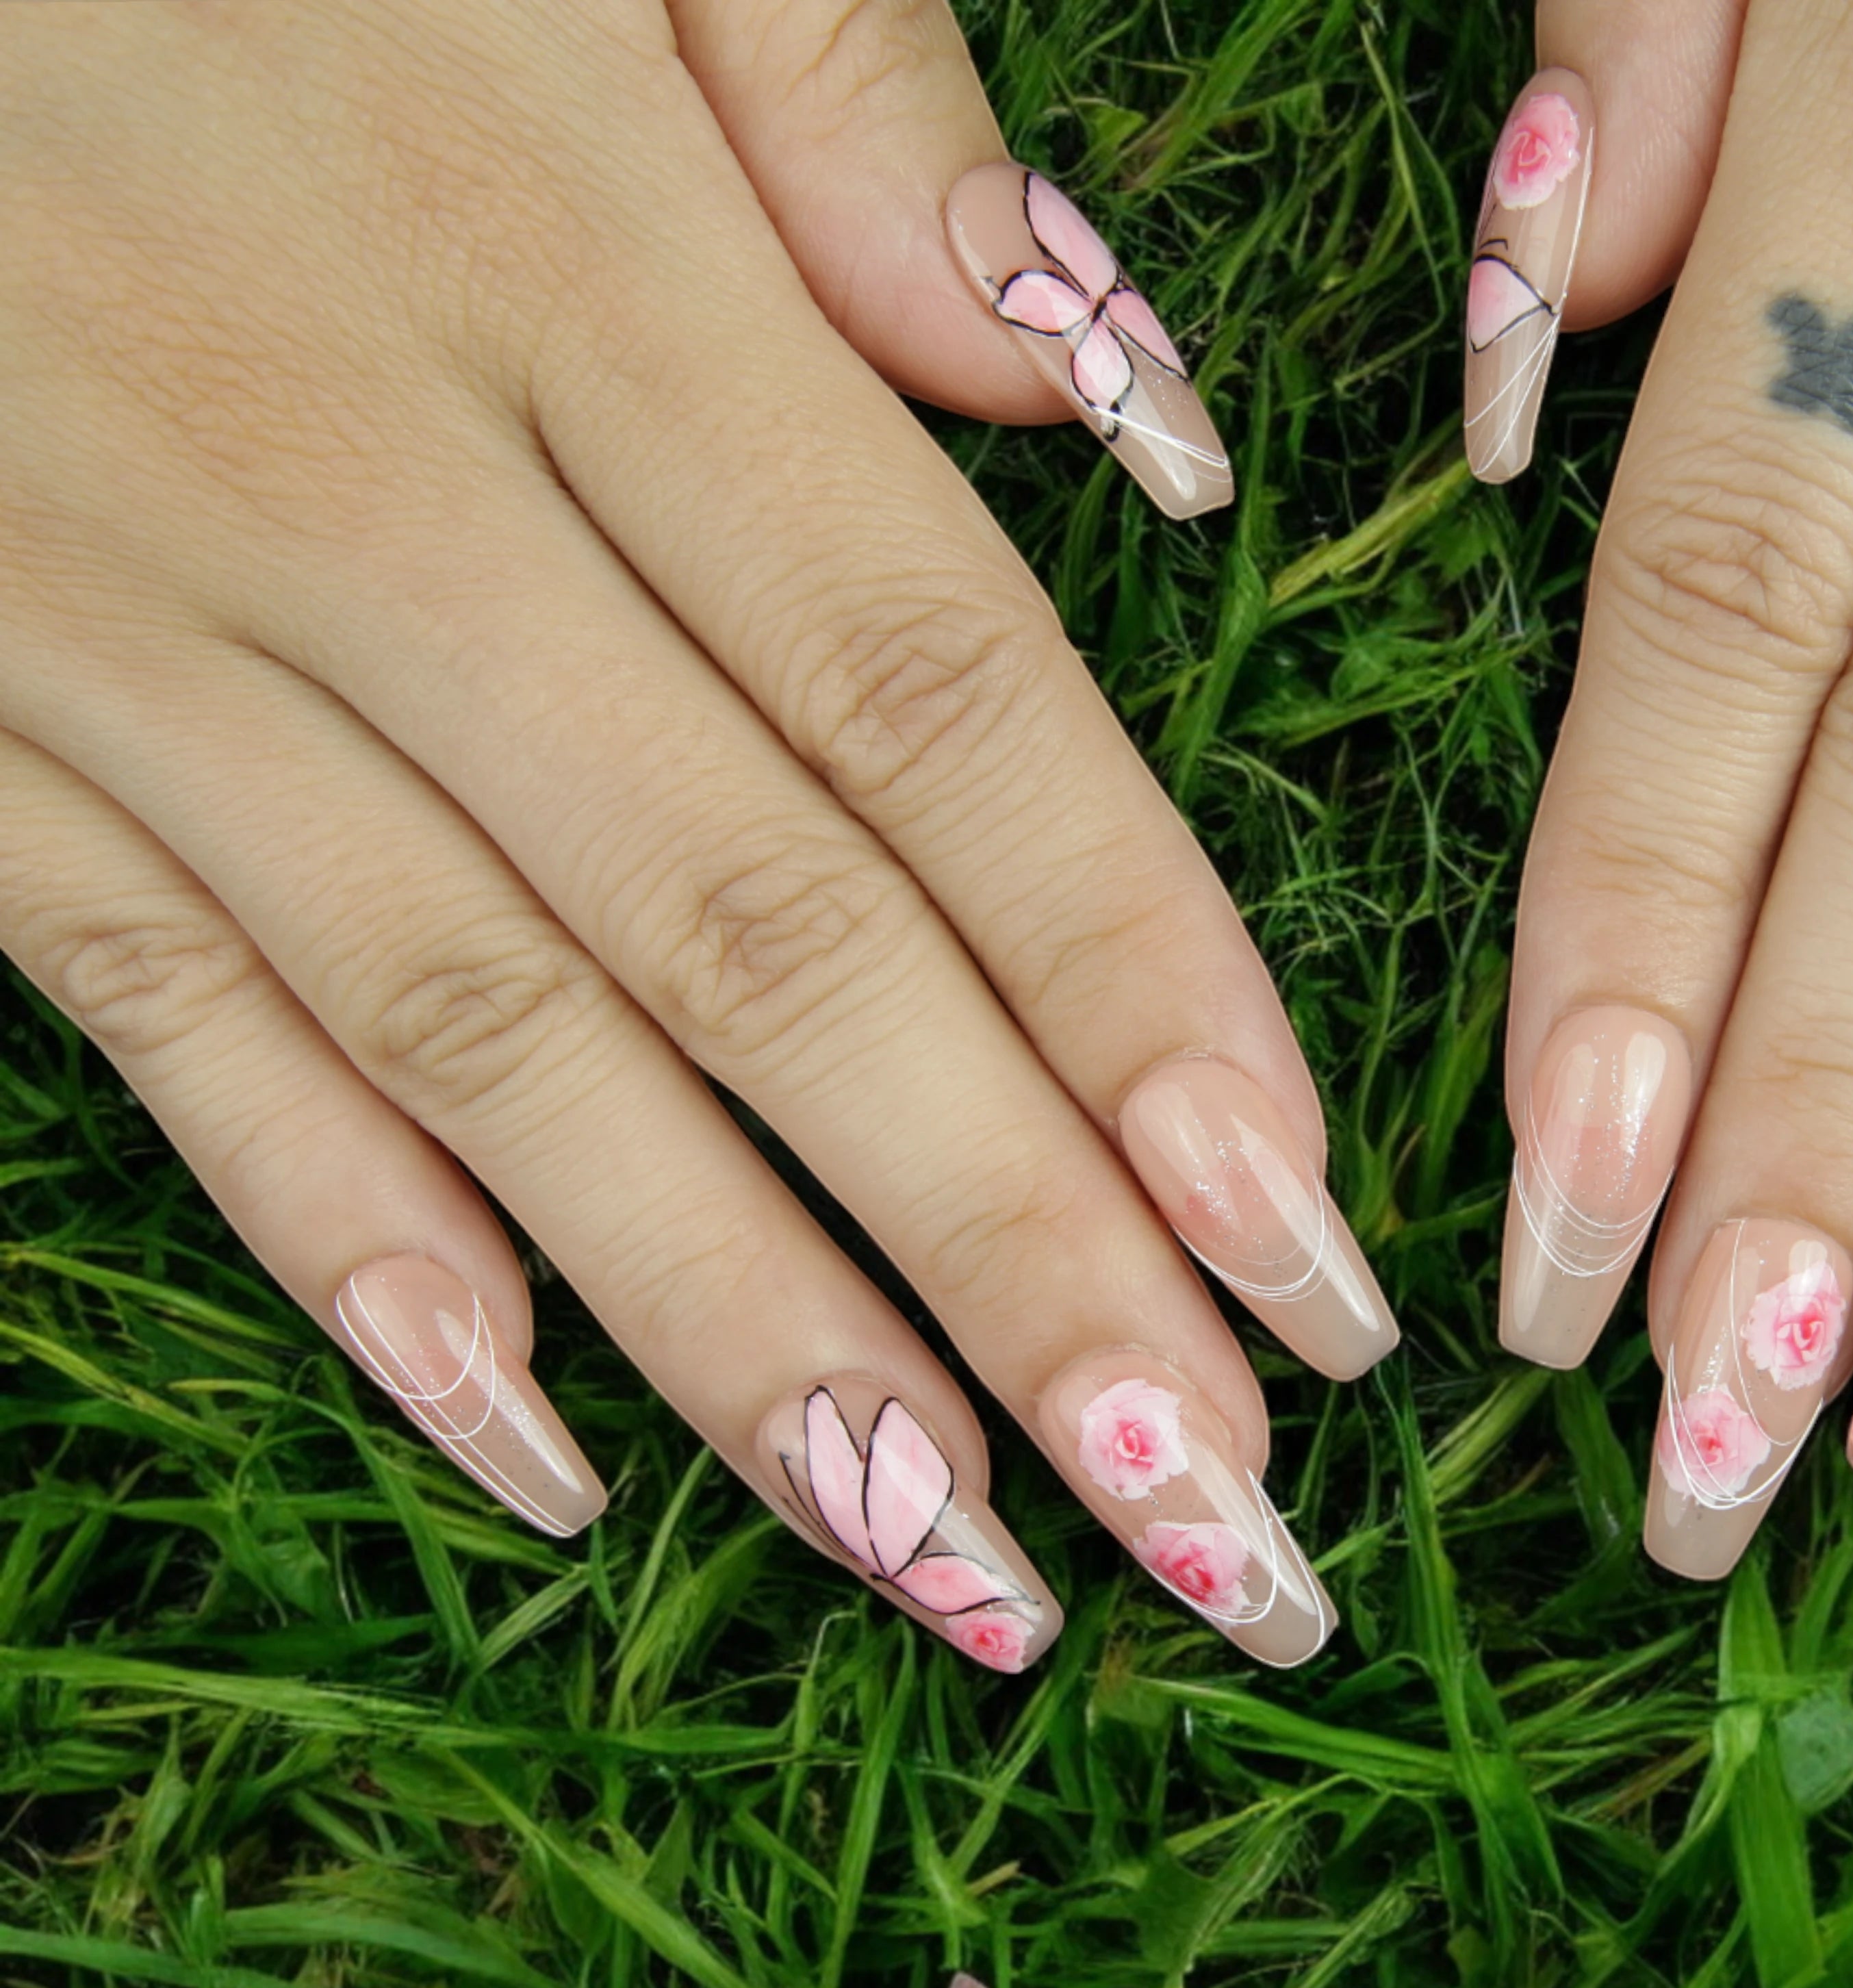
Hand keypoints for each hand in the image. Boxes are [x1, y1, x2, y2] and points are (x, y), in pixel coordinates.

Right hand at [0, 0, 1394, 1673]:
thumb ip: (844, 97)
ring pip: (503, 1051)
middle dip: (1016, 1263)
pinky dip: (354, 1246)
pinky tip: (541, 1447)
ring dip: (751, 1340)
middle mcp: (369, 498)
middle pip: (769, 947)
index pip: (936, 711)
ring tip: (964, 1572)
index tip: (1310, 1253)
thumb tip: (1131, 408)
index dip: (1140, 998)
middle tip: (1217, 1528)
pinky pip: (170, 1034)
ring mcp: (141, 638)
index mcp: (562, 264)